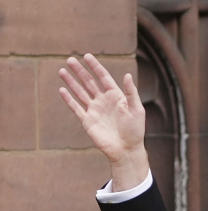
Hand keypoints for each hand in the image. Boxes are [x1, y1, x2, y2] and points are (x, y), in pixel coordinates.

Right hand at [58, 54, 147, 188]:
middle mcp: (104, 101)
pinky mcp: (87, 120)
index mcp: (116, 96)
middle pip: (89, 82)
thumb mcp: (136, 109)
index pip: (103, 77)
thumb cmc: (135, 130)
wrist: (126, 149)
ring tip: (62, 71)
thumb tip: (127, 75)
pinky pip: (76, 107)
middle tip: (70, 59)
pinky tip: (62, 89)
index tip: (87, 56)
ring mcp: (94, 110)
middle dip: (80, 71)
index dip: (95, 67)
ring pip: (80, 92)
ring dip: (71, 82)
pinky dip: (69, 99)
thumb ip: (131, 92)